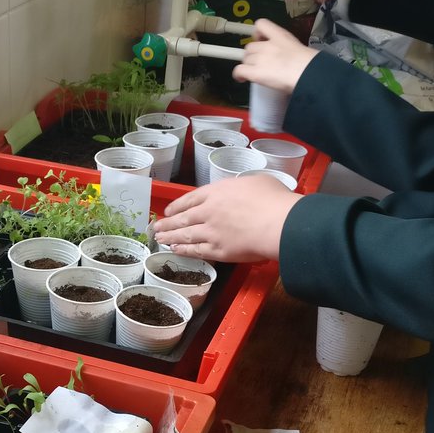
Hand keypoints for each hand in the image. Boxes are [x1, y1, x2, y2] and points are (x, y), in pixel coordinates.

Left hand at [152, 173, 302, 262]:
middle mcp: (209, 212)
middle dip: (167, 223)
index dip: (177, 206)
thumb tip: (242, 190)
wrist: (278, 223)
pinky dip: (184, 251)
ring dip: (170, 237)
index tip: (168, 211)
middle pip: (183, 218)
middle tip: (155, 227)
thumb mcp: (256, 181)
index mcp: (217, 192)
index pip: (190, 199)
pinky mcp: (218, 251)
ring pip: (185, 235)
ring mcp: (211, 232)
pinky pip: (196, 251)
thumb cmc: (273, 200)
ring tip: (159, 239)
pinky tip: (175, 251)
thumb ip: (241, 187)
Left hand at [232, 19, 316, 93]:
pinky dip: (238, 75)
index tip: (260, 40)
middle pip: (250, 47)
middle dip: (253, 55)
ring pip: (245, 59)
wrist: (307, 74)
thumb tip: (282, 59)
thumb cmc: (309, 64)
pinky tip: (242, 79)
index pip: (261, 24)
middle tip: (261, 64)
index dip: (257, 33)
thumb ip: (285, 49)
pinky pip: (239, 70)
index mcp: (280, 36)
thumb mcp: (298, 48)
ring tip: (257, 73)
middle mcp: (267, 45)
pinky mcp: (255, 72)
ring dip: (249, 65)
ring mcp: (260, 58)